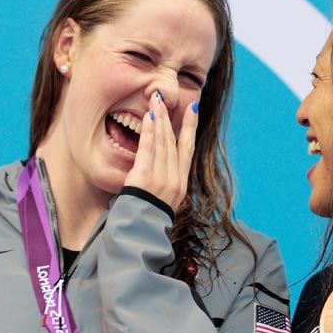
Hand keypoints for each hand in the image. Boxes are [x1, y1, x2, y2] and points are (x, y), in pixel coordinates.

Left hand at [124, 92, 197, 209]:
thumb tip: (162, 166)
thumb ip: (165, 182)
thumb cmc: (147, 218)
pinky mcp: (146, 177)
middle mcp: (174, 179)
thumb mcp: (163, 200)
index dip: (190, 128)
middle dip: (170, 117)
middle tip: (166, 98)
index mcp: (180, 184)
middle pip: (173, 141)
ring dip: (159, 119)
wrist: (140, 234)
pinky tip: (149, 117)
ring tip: (156, 101)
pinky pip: (148, 149)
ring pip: (162, 142)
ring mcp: (161, 178)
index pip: (187, 150)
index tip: (192, 109)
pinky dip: (149, 132)